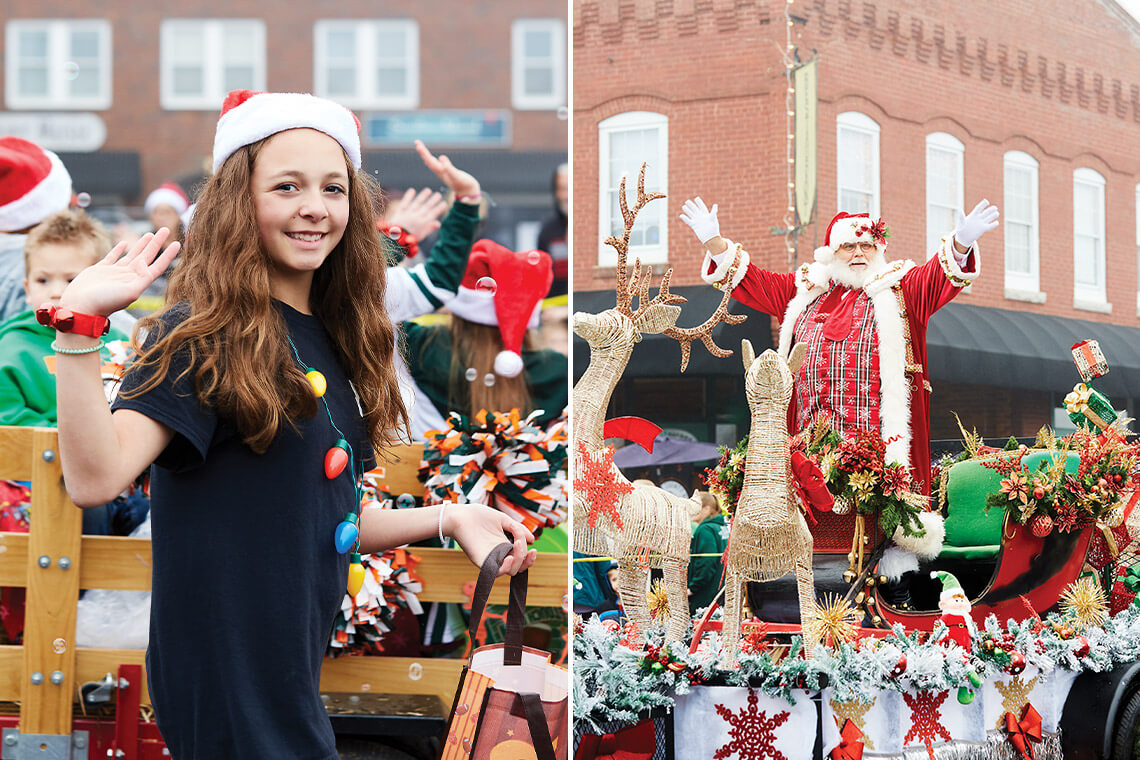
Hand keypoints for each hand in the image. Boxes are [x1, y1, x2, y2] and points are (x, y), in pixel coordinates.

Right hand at [59, 228, 180, 315]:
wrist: (80, 307)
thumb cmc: (104, 302)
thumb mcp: (129, 293)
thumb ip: (141, 280)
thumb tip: (147, 267)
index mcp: (138, 281)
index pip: (157, 266)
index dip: (168, 255)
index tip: (178, 243)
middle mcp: (129, 276)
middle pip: (146, 256)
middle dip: (156, 243)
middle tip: (165, 229)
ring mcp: (115, 273)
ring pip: (132, 254)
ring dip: (142, 244)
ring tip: (150, 234)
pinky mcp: (101, 270)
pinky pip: (113, 256)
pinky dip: (119, 249)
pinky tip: (125, 242)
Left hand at [386, 187, 446, 241]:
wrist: (395, 240)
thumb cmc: (409, 239)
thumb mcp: (421, 236)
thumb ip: (429, 228)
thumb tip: (438, 223)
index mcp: (423, 224)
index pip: (433, 214)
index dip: (439, 209)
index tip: (444, 203)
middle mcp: (416, 217)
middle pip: (426, 207)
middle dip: (433, 201)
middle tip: (438, 194)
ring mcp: (408, 214)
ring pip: (417, 203)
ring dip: (423, 196)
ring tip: (428, 190)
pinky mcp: (400, 212)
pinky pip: (405, 203)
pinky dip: (408, 196)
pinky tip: (412, 190)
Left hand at [415, 140, 479, 197]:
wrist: (468, 192)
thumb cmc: (464, 184)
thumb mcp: (457, 176)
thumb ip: (449, 168)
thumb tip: (441, 157)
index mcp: (441, 172)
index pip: (430, 161)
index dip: (424, 153)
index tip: (418, 146)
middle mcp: (440, 172)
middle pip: (429, 161)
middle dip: (423, 152)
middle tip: (416, 142)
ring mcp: (443, 173)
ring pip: (431, 162)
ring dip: (425, 155)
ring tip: (419, 147)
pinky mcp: (447, 173)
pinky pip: (436, 165)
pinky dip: (431, 159)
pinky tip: (429, 158)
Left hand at [446, 503, 535, 576]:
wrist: (460, 515)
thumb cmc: (478, 516)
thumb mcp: (503, 520)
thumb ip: (518, 529)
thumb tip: (532, 539)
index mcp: (504, 546)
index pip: (520, 559)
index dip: (529, 558)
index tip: (533, 549)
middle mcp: (499, 555)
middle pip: (519, 568)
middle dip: (527, 560)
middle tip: (522, 544)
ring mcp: (491, 559)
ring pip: (511, 571)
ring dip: (519, 562)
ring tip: (517, 546)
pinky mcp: (481, 562)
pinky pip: (496, 573)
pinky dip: (506, 568)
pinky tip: (509, 559)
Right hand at [680, 197, 720, 243]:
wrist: (710, 238)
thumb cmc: (714, 229)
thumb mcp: (713, 219)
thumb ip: (713, 212)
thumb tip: (715, 205)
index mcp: (706, 214)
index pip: (702, 207)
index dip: (699, 202)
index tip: (696, 198)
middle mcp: (701, 217)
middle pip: (695, 209)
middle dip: (691, 205)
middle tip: (687, 201)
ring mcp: (697, 221)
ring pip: (691, 214)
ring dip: (687, 210)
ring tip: (683, 206)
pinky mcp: (694, 226)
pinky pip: (688, 221)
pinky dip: (685, 218)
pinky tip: (681, 215)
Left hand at [953, 199, 999, 248]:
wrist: (963, 237)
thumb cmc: (961, 228)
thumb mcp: (960, 222)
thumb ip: (961, 216)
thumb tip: (959, 209)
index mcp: (973, 215)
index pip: (979, 208)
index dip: (983, 204)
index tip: (987, 202)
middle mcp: (979, 218)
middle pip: (986, 212)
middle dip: (991, 209)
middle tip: (995, 208)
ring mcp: (981, 223)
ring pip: (990, 217)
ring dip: (994, 215)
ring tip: (996, 213)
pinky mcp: (983, 229)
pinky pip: (990, 226)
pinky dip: (994, 224)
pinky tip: (996, 222)